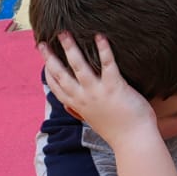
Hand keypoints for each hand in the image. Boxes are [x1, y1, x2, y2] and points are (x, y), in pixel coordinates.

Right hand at [42, 33, 156, 145]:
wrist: (134, 142)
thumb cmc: (119, 131)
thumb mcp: (95, 120)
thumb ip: (86, 109)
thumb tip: (78, 104)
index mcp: (79, 106)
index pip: (57, 88)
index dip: (48, 74)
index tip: (43, 61)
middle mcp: (84, 98)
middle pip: (61, 74)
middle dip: (49, 58)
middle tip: (41, 43)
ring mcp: (98, 92)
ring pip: (79, 66)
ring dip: (70, 48)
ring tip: (63, 33)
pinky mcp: (115, 88)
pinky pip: (107, 64)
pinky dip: (103, 49)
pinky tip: (99, 36)